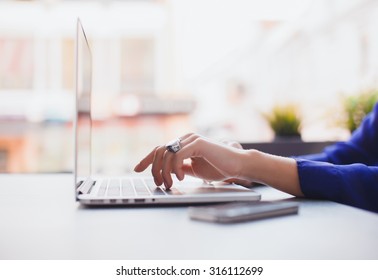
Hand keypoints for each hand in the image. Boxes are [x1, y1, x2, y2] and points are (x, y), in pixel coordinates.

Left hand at [134, 133, 251, 188]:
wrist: (237, 166)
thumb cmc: (218, 167)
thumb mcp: (193, 170)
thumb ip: (180, 168)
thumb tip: (166, 172)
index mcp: (183, 143)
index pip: (159, 149)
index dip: (147, 159)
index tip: (137, 169)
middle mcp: (185, 138)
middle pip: (159, 151)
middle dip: (154, 169)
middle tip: (159, 183)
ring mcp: (191, 139)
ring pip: (166, 154)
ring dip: (164, 172)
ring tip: (170, 184)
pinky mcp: (198, 143)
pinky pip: (178, 155)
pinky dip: (175, 168)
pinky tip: (182, 178)